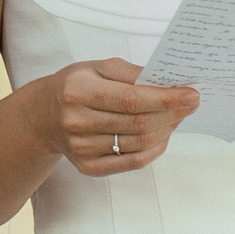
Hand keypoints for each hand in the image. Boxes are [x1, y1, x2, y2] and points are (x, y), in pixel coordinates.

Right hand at [39, 58, 198, 175]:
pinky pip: (133, 162)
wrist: (42, 117)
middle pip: (139, 124)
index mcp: (78, 91)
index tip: (192, 94)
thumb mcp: (96, 67)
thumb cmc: (75, 87)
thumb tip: (167, 82)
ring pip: (140, 144)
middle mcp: (77, 121)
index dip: (166, 99)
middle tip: (190, 103)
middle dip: (173, 113)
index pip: (131, 99)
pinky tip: (162, 135)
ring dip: (167, 130)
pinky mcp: (88, 167)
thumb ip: (130, 72)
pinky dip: (155, 149)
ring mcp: (81, 148)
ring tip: (176, 116)